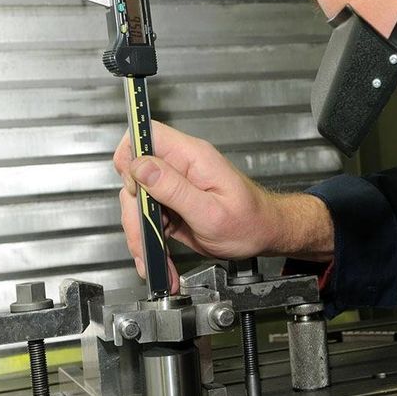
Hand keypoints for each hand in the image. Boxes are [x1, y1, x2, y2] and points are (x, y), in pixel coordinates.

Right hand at [113, 121, 333, 290]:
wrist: (264, 235)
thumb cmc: (250, 222)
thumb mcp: (211, 211)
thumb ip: (174, 188)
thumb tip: (140, 165)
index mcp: (193, 157)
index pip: (148, 134)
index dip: (131, 157)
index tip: (135, 190)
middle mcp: (181, 166)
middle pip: (134, 175)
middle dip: (135, 213)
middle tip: (146, 240)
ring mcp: (175, 185)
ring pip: (138, 201)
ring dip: (141, 234)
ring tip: (156, 261)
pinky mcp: (172, 203)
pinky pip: (148, 217)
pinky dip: (149, 241)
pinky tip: (160, 260)